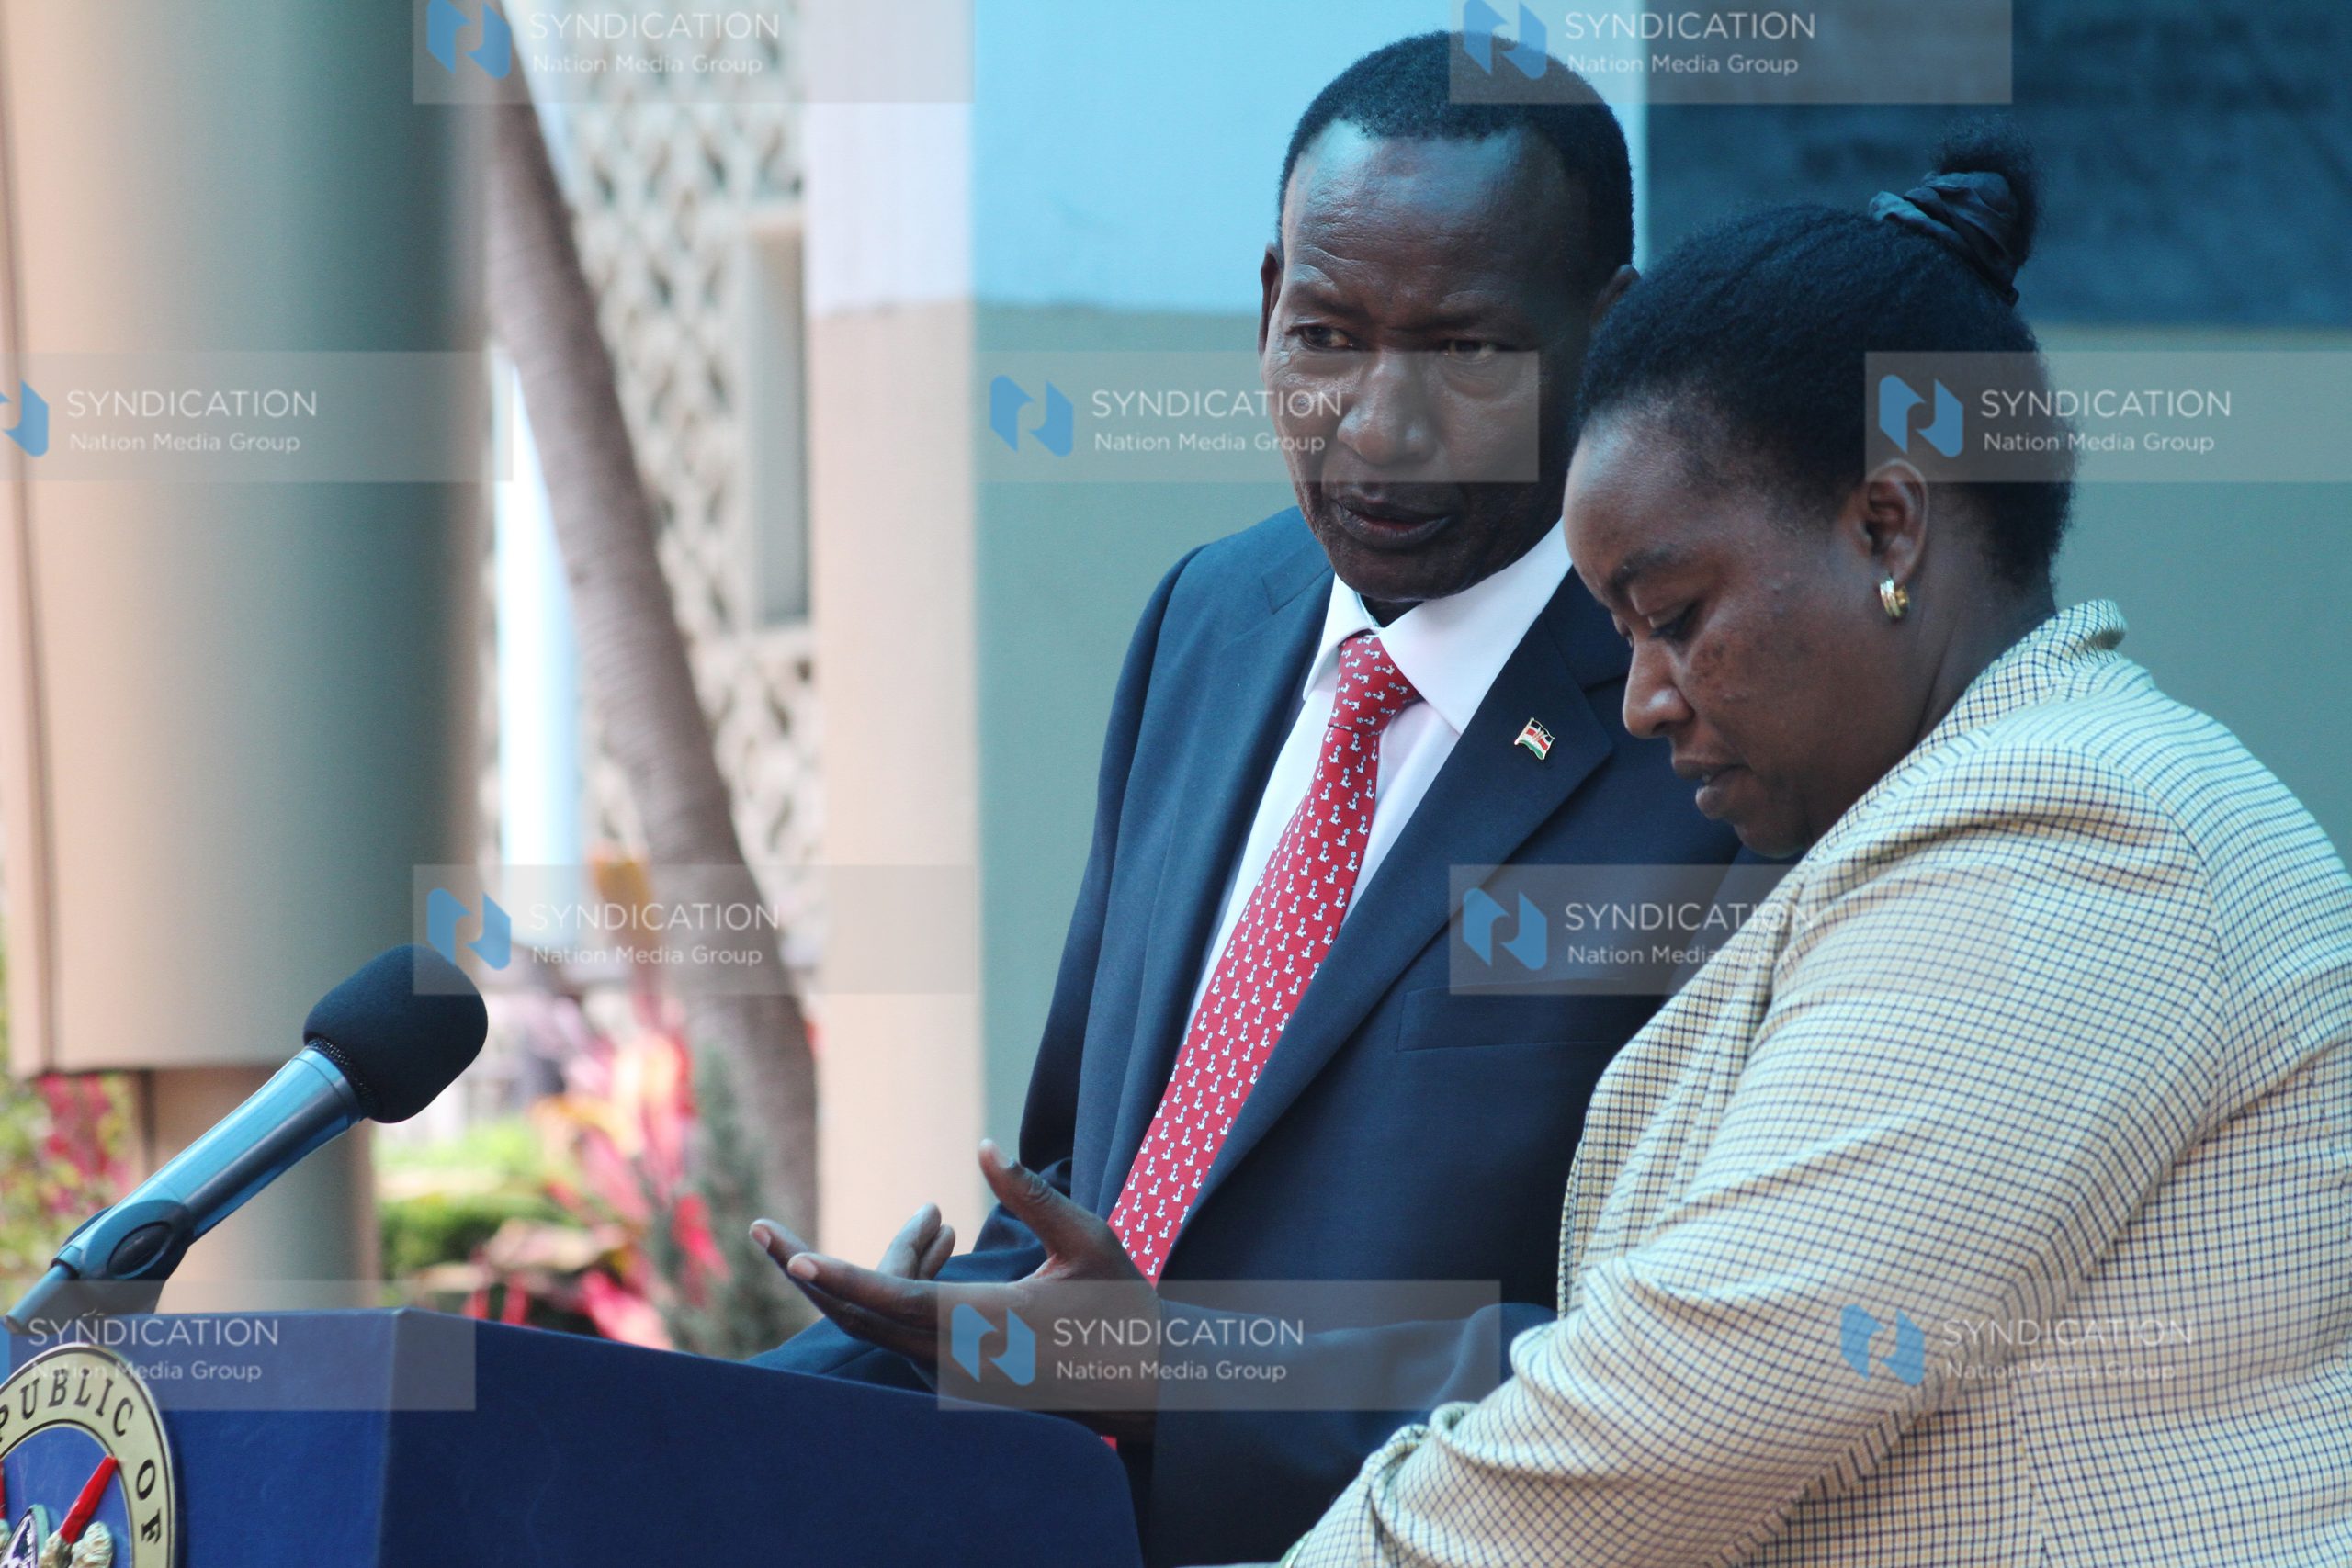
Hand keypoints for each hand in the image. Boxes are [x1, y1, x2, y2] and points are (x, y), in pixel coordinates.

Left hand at [770, 1140, 1162, 1442]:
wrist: (1140, 1380)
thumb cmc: (1120, 1304)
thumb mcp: (1087, 1239)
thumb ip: (1031, 1195)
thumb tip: (986, 1145)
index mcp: (989, 1325)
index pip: (897, 1302)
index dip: (844, 1280)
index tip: (797, 1261)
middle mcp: (956, 1357)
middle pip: (861, 1314)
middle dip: (809, 1270)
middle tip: (760, 1229)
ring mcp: (951, 1371)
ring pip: (883, 1315)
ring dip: (884, 1262)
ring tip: (936, 1218)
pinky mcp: (952, 1370)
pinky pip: (904, 1322)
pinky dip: (905, 1280)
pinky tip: (942, 1238)